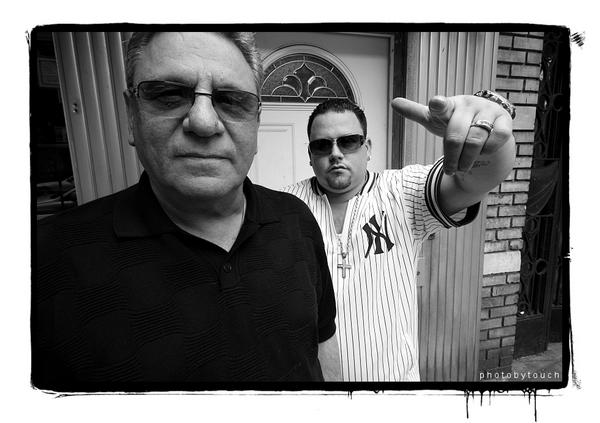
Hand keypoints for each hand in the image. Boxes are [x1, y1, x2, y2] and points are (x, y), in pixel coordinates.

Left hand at [392, 95, 513, 174]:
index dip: (438, 106)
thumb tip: (393, 102)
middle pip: (456, 136)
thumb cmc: (455, 122)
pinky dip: (487, 151)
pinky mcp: (505, 120)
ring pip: (475, 142)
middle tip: (449, 169)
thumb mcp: (435, 119)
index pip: (442, 106)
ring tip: (462, 167)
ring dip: (466, 160)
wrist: (487, 126)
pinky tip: (482, 153)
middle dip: (451, 157)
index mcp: (450, 105)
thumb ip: (416, 112)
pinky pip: (496, 140)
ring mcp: (489, 110)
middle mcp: (469, 104)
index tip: (435, 103)